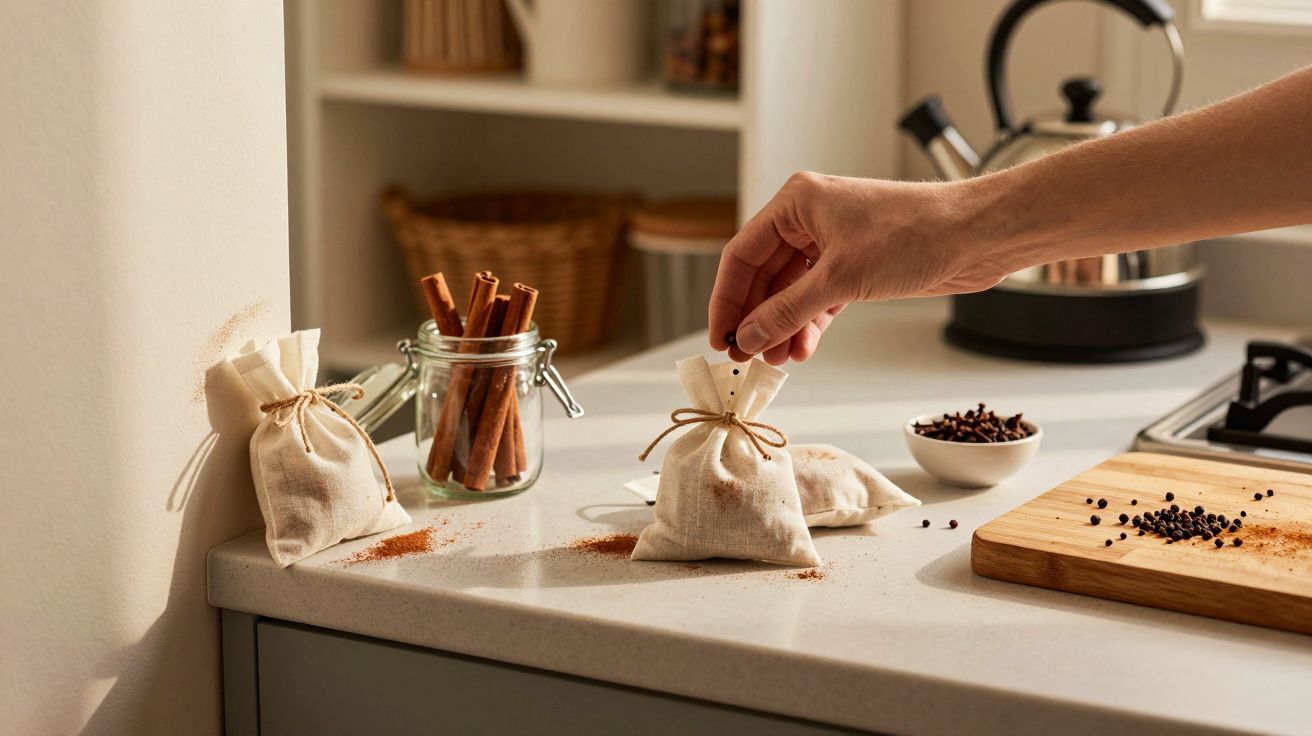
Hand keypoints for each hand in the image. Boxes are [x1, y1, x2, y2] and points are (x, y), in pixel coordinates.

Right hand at [709, 172, 1006, 363]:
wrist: (977, 236)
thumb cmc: (916, 233)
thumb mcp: (841, 278)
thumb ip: (788, 311)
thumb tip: (750, 337)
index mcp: (797, 202)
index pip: (742, 255)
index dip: (727, 300)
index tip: (720, 338)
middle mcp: (810, 219)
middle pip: (764, 277)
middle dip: (757, 319)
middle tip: (747, 357)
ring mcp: (833, 244)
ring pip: (791, 292)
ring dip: (783, 328)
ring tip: (779, 360)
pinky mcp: (856, 267)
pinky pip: (818, 300)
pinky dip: (810, 325)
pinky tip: (804, 349)